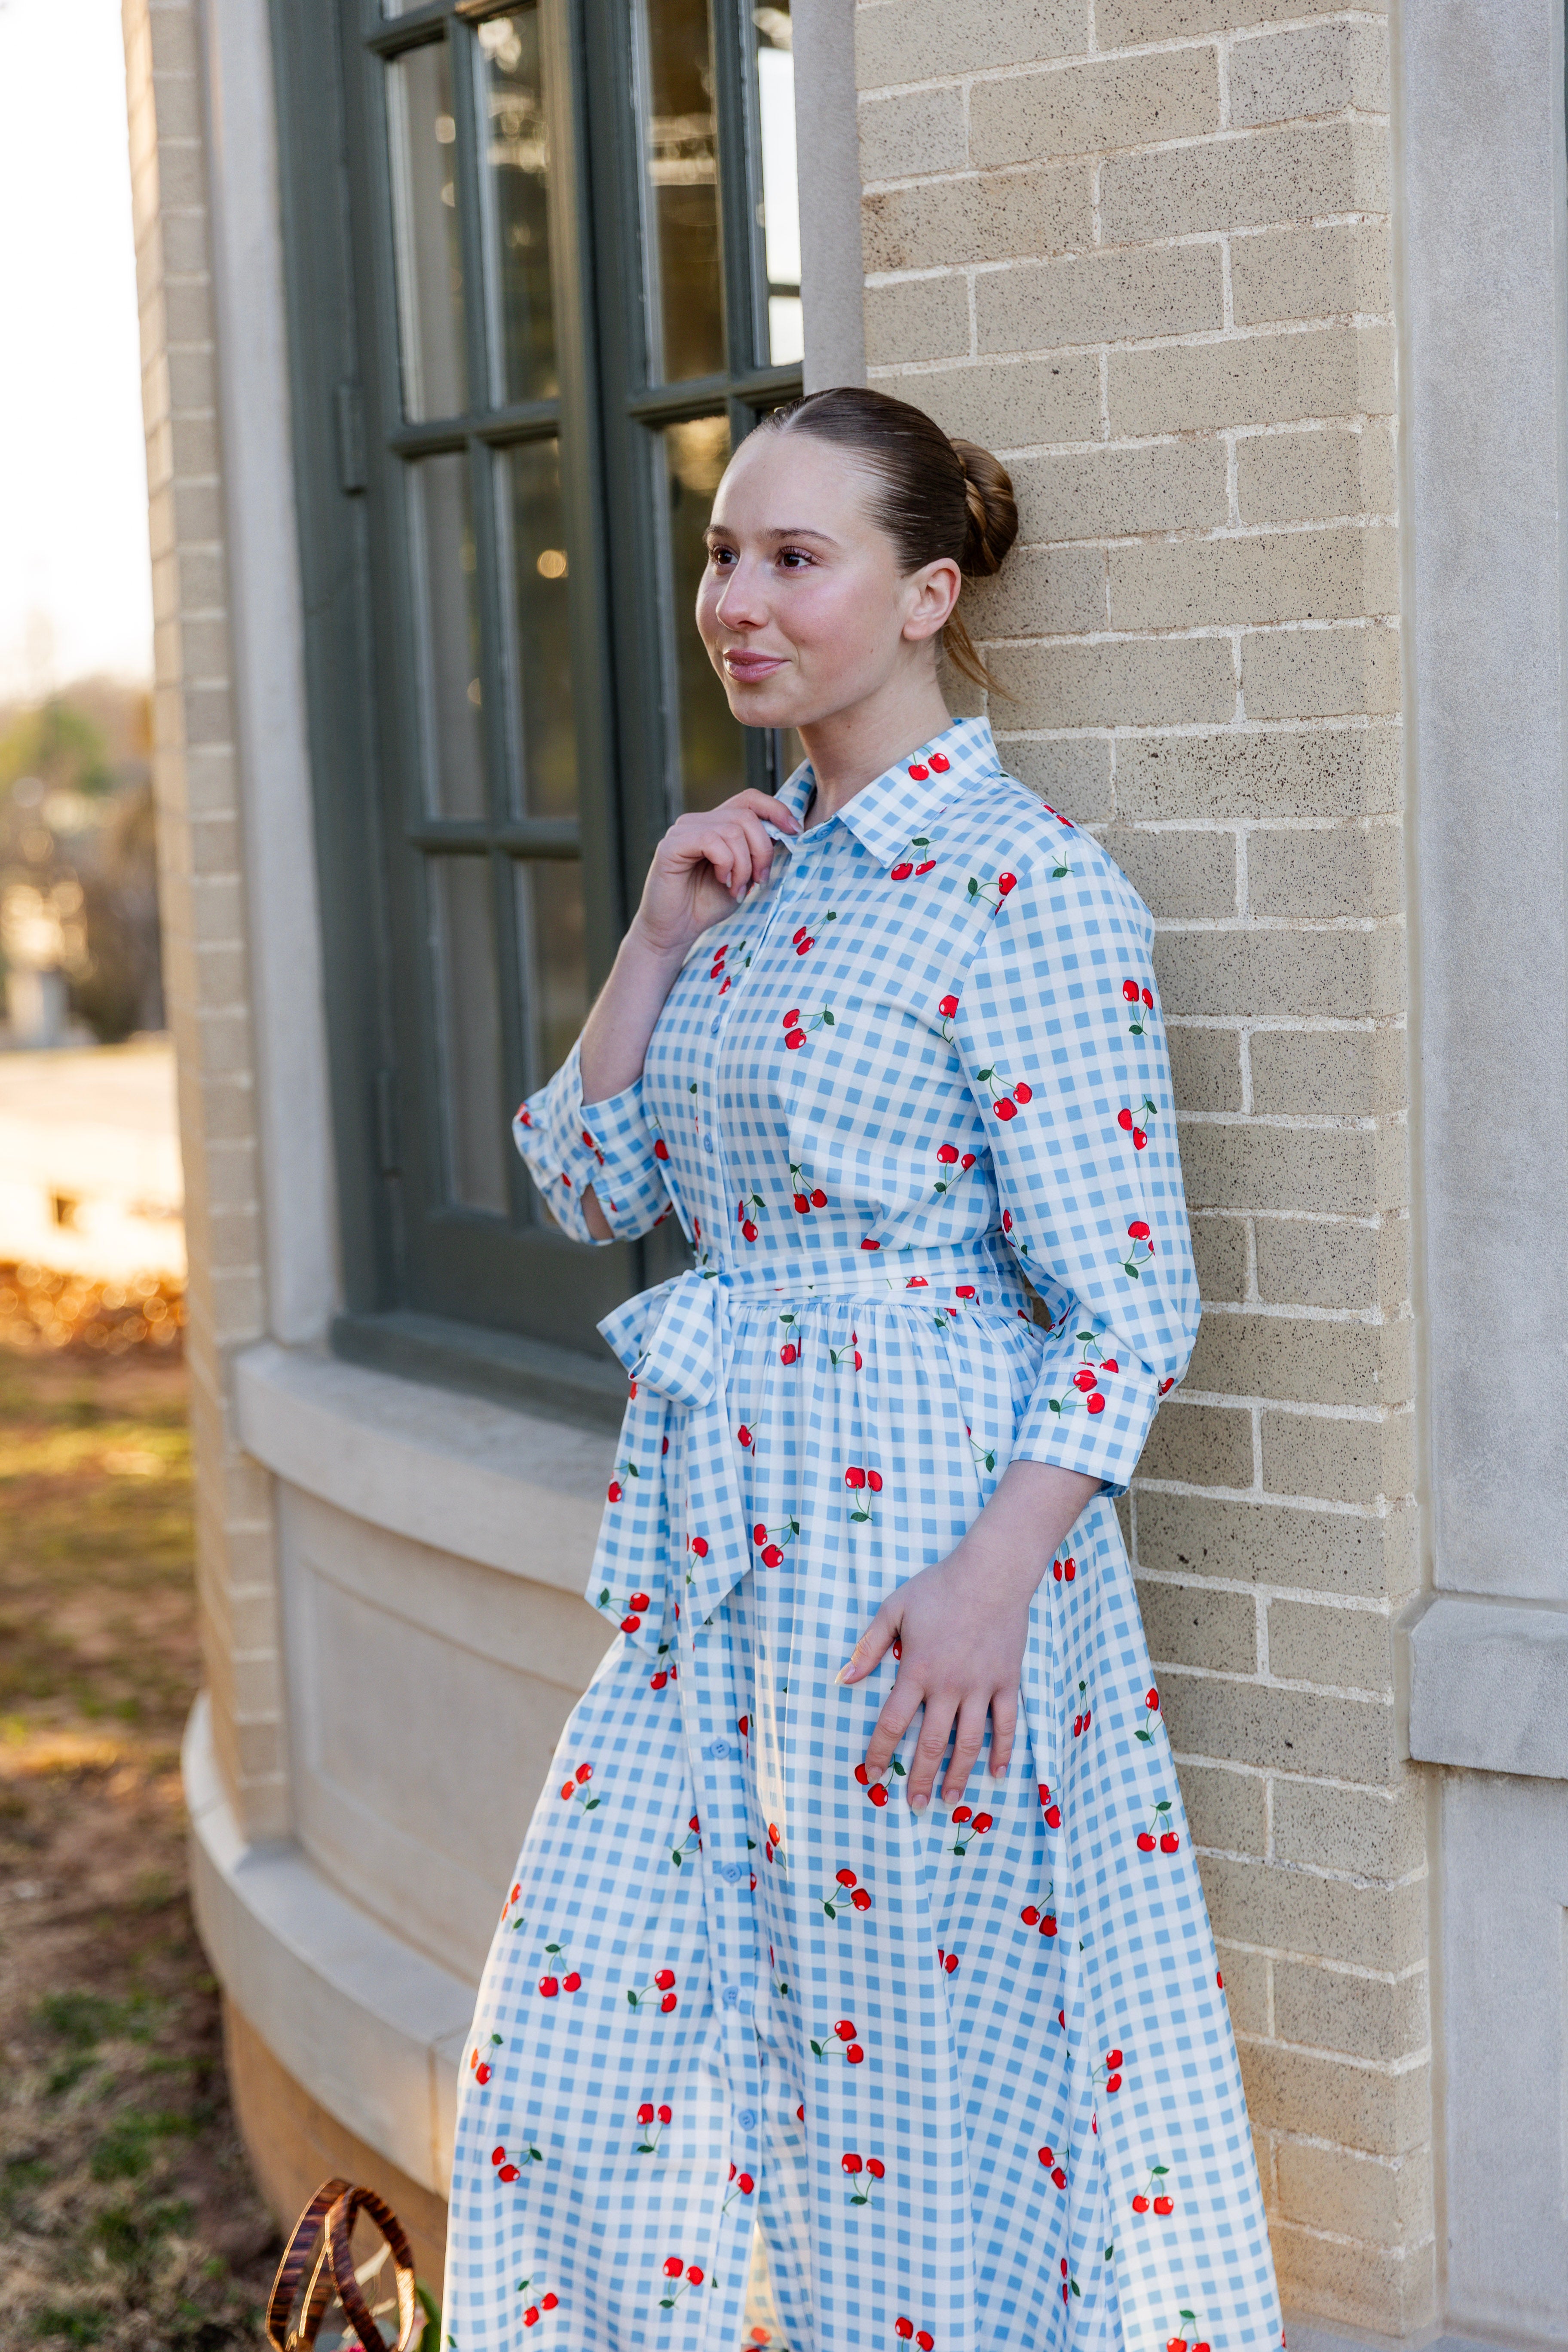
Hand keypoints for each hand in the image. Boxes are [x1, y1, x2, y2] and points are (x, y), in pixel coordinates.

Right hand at [631, 789, 799, 960]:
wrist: (674, 931)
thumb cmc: (706, 905)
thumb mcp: (744, 876)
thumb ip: (758, 852)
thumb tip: (786, 833)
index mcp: (716, 824)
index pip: (750, 799)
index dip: (776, 809)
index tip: (794, 832)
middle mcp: (698, 821)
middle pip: (746, 815)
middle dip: (762, 850)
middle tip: (760, 880)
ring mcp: (683, 830)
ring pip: (733, 829)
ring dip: (744, 864)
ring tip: (737, 888)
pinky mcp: (671, 845)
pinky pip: (712, 840)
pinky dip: (726, 864)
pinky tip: (722, 882)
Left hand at [838, 1461, 1099, 1807]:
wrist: (992, 1572)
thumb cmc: (939, 1587)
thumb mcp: (894, 1608)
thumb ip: (869, 1646)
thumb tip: (844, 1679)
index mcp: (918, 1671)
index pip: (893, 1723)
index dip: (880, 1753)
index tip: (872, 1776)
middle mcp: (950, 1686)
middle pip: (933, 1743)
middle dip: (921, 1777)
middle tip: (914, 1805)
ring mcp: (982, 1686)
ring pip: (971, 1741)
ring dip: (960, 1774)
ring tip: (950, 1799)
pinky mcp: (1008, 1681)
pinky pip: (1007, 1724)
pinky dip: (1003, 1750)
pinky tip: (997, 1773)